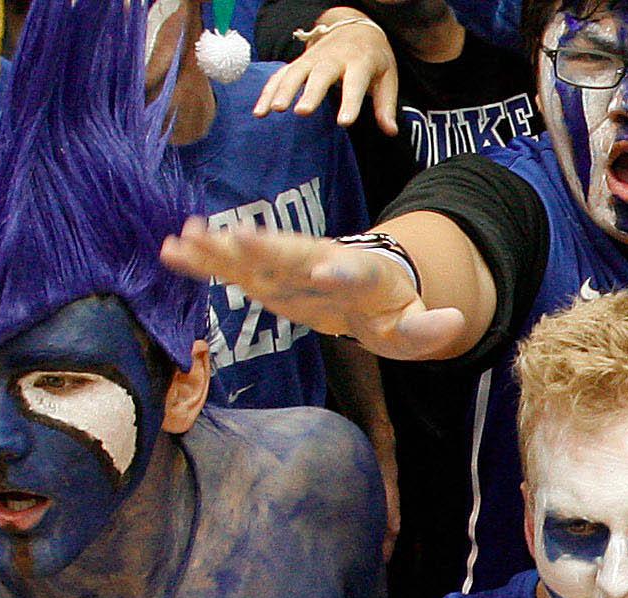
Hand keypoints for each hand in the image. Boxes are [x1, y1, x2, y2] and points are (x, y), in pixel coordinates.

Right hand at [160, 220, 464, 359]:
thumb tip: (456, 321)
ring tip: (185, 237)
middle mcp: (322, 263)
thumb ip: (429, 329)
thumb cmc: (391, 311)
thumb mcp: (416, 329)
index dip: (342, 271)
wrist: (370, 282)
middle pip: (293, 255)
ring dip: (222, 247)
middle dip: (266, 248)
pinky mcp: (269, 274)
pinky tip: (171, 249)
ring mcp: (292, 267)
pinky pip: (235, 264)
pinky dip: (206, 259)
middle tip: (236, 238)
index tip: (326, 268)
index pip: (354, 272)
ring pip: (257, 254)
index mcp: (364, 277)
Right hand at [259, 15, 398, 129]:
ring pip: (295, 72)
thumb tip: (390, 131)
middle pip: (320, 75)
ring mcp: (312, 58)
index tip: (344, 122)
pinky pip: (280, 75)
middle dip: (310, 92)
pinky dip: (268, 91)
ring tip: (275, 110)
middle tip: (302, 112)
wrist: (355, 28)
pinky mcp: (298, 62)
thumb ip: (386, 105)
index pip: (355, 82)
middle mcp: (333, 58)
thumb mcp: (387, 77)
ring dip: (283, 90)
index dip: (350, 102)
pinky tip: (260, 112)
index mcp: (359, 61)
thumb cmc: (372, 58)